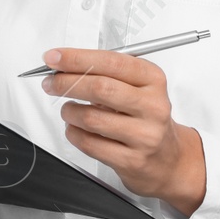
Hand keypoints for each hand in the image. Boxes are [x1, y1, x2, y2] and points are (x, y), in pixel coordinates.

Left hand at [37, 47, 206, 216]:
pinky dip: (73, 133)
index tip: (54, 58)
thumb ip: (104, 72)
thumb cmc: (145, 118)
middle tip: (50, 82)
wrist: (169, 160)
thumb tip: (64, 64)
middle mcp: (153, 106)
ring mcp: (144, 135)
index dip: (77, 58)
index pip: (111, 62)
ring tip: (68, 109)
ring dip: (69, 111)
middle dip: (66, 82)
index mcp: (153, 80)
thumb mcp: (136, 87)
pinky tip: (75, 128)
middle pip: (100, 88)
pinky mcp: (132, 160)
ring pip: (91, 118)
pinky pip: (90, 144)